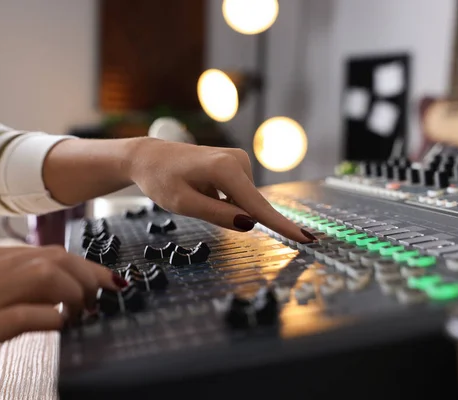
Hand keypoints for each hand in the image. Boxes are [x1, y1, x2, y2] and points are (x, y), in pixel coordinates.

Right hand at [0, 245, 122, 399]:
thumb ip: (23, 289)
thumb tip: (71, 287)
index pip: (46, 251)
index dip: (83, 265)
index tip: (104, 280)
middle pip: (51, 258)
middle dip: (87, 276)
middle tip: (101, 297)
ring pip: (43, 276)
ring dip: (74, 294)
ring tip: (82, 314)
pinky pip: (26, 314)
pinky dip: (54, 317)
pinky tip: (62, 326)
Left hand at [128, 138, 313, 242]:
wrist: (149, 157)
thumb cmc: (161, 179)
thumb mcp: (183, 204)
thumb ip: (217, 215)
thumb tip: (250, 224)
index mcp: (225, 169)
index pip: (257, 206)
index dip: (282, 226)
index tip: (308, 239)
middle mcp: (238, 160)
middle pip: (249, 206)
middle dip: (229, 215)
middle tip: (195, 199)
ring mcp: (239, 159)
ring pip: (243, 202)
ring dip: (223, 207)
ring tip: (195, 191)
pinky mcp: (236, 163)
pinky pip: (238, 194)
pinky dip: (223, 200)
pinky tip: (201, 188)